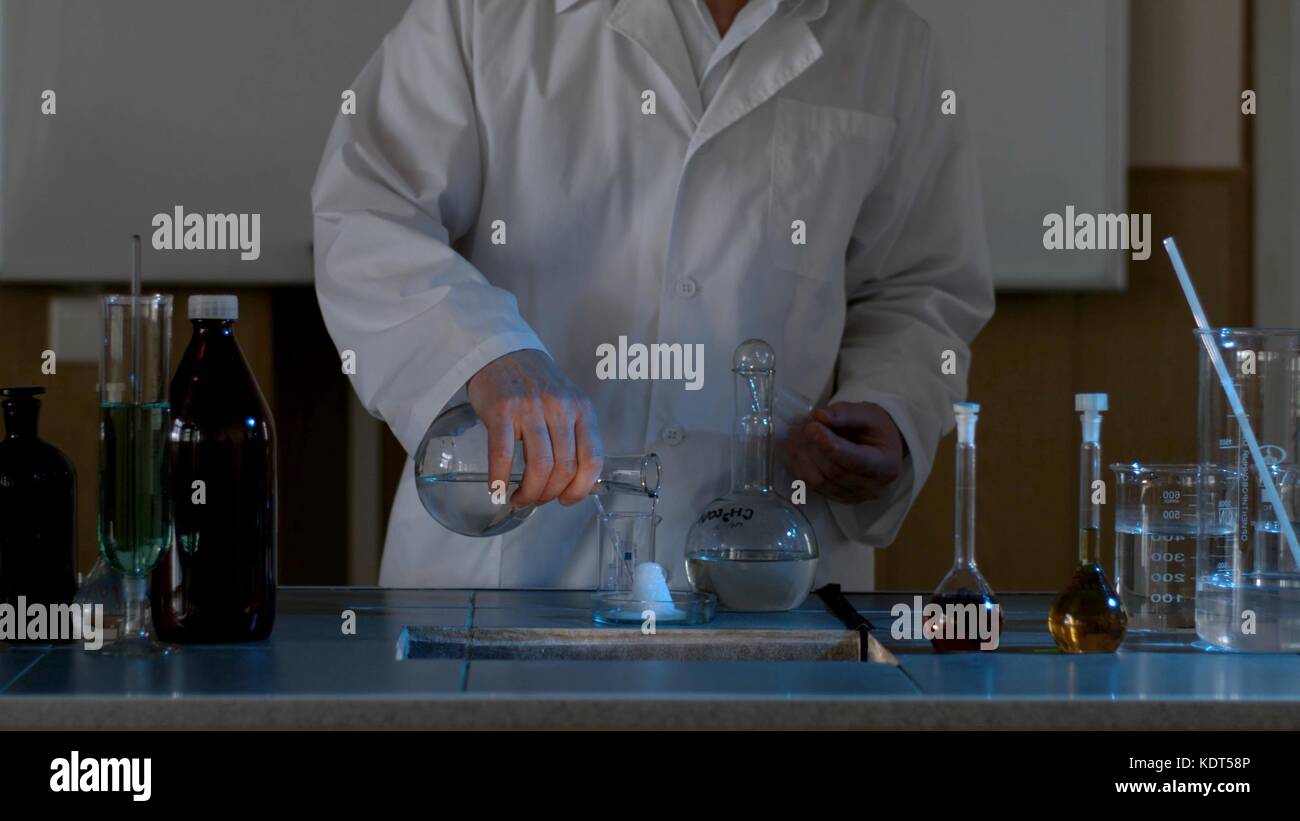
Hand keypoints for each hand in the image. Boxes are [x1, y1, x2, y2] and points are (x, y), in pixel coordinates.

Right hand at [467, 350, 603, 507]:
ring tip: (520, 499)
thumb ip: (574, 435)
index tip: (568, 499)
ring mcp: (531, 408)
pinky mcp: (502, 410)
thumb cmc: (533, 382)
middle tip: (537, 501)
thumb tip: (579, 482)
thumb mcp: (566, 402)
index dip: (582, 488)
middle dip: (550, 495)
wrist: (501, 350)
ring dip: (529, 493)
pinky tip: (497, 489)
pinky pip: (503, 454)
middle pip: (564, 468)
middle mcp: (560, 408)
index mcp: (582, 409)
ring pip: (539, 466)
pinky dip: (500, 479)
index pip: (593, 459)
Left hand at [784, 401, 906, 504]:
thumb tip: (818, 416)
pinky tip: (794, 449)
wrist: (881, 447)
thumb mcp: (867, 413)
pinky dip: (800, 467)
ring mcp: (855, 497)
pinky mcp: (839, 499)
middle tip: (798, 426)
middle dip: (812, 448)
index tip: (811, 426)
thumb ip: (844, 413)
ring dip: (801, 458)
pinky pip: (813, 487)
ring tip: (793, 435)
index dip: (828, 444)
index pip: (854, 460)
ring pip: (819, 481)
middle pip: (834, 472)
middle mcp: (873, 487)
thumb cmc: (876, 429)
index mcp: (886, 465)